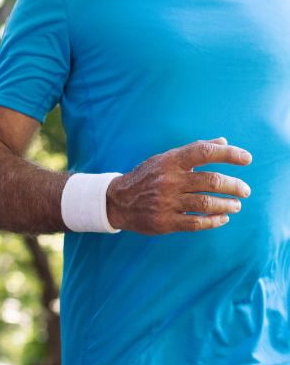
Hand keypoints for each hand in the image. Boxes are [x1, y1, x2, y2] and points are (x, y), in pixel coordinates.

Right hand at [106, 137, 251, 234]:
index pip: (204, 152)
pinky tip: (222, 218)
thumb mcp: (166, 158)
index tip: (246, 159)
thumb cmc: (148, 176)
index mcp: (170, 161)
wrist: (117, 201)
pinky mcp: (165, 221)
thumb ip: (194, 150)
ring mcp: (167, 202)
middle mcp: (169, 180)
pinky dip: (213, 221)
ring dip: (227, 204)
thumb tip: (223, 141)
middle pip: (210, 181)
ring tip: (236, 205)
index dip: (228, 154)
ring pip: (206, 203)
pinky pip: (196, 222)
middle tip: (245, 190)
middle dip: (233, 185)